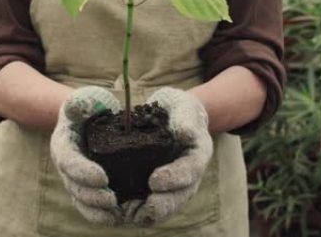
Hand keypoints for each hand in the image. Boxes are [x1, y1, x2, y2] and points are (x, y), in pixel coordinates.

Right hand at [49, 86, 122, 224]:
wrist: (89, 119)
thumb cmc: (89, 108)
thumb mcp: (84, 100)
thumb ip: (80, 102)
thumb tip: (75, 105)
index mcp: (63, 144)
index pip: (69, 161)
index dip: (83, 172)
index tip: (102, 178)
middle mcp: (66, 166)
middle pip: (74, 186)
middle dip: (91, 196)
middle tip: (112, 199)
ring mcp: (76, 180)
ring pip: (81, 201)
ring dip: (96, 210)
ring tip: (116, 214)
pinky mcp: (88, 188)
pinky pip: (90, 207)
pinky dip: (101, 215)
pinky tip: (118, 217)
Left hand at [127, 87, 213, 225]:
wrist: (172, 116)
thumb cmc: (178, 109)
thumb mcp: (183, 106)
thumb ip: (185, 119)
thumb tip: (185, 134)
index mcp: (197, 154)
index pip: (190, 170)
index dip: (174, 178)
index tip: (155, 180)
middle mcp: (189, 174)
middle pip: (181, 195)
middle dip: (165, 203)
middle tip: (148, 205)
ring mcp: (175, 184)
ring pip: (168, 205)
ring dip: (153, 212)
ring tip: (134, 214)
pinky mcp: (158, 188)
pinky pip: (152, 205)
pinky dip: (140, 211)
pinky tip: (123, 213)